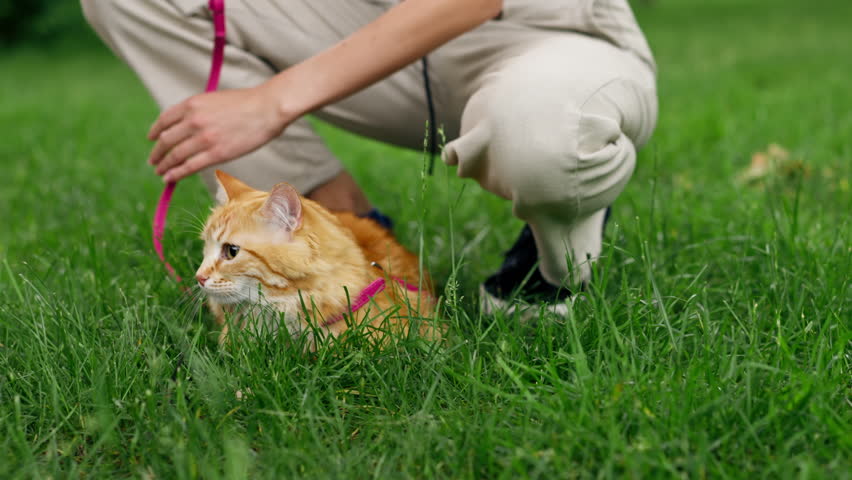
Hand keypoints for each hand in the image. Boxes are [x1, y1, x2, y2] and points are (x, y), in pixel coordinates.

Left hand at [148, 85, 288, 182]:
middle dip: (157, 152)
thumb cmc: (246, 103)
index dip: (155, 131)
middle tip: (153, 160)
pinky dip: (176, 174)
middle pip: (166, 140)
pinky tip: (169, 178)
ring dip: (164, 166)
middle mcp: (193, 121)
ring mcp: (203, 138)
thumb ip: (198, 110)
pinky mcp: (216, 154)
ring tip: (160, 172)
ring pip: (175, 155)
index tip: (151, 138)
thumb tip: (187, 125)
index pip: (164, 120)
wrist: (266, 109)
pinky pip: (189, 166)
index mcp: (192, 104)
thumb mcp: (214, 99)